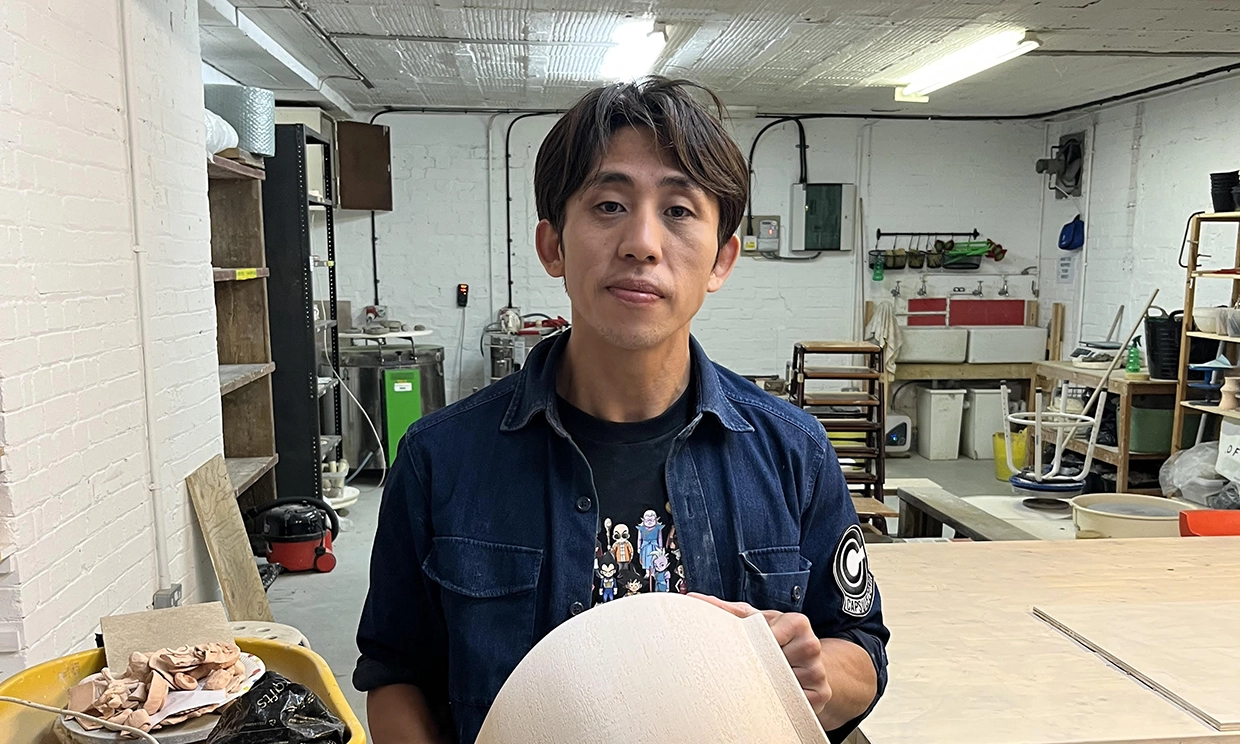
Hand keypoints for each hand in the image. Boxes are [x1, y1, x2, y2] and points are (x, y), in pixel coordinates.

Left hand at [689, 593, 831, 713]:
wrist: (808, 660)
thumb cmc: (777, 637)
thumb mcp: (755, 620)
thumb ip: (727, 611)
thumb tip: (693, 599)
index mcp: (796, 622)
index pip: (771, 635)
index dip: (756, 644)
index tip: (749, 649)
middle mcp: (810, 645)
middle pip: (775, 660)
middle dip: (760, 665)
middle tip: (755, 666)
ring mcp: (816, 671)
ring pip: (782, 683)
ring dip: (770, 683)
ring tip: (770, 675)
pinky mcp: (820, 695)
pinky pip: (794, 702)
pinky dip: (782, 700)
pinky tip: (780, 691)